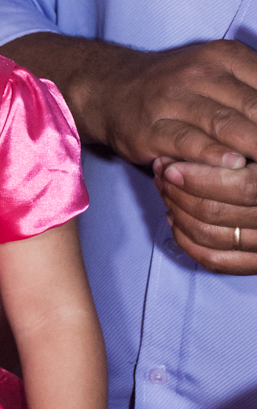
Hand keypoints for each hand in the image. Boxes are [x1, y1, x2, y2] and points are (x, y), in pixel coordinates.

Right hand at [88, 40, 256, 167]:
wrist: (110, 88)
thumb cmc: (175, 86)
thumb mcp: (218, 72)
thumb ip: (253, 89)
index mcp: (224, 56)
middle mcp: (199, 72)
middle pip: (254, 107)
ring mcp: (173, 99)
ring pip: (225, 124)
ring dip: (254, 147)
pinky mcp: (152, 127)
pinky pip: (188, 142)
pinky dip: (213, 156)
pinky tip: (233, 165)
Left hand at [155, 157, 256, 273]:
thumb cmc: (253, 153)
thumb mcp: (251, 145)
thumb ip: (230, 146)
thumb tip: (191, 149)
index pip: (242, 188)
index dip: (201, 179)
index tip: (171, 168)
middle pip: (216, 212)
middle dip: (178, 193)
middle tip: (161, 175)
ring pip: (210, 235)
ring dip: (177, 212)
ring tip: (165, 191)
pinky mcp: (255, 263)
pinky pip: (215, 260)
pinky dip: (187, 241)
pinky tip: (175, 219)